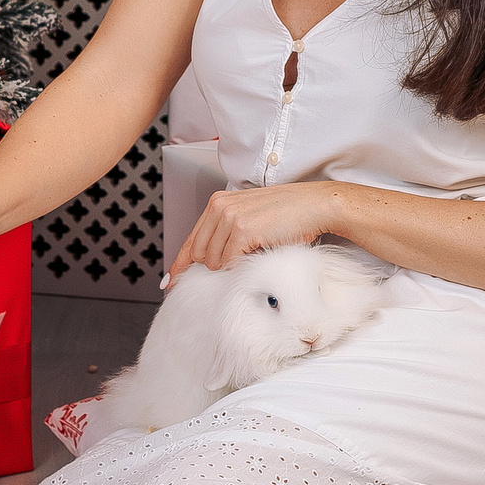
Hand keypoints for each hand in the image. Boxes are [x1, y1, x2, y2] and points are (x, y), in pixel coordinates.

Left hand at [168, 182, 341, 280]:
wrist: (315, 206)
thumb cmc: (287, 214)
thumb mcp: (249, 218)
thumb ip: (225, 233)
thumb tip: (208, 262)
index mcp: (218, 202)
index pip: (190, 239)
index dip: (179, 264)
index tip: (169, 282)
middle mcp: (219, 207)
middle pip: (197, 254)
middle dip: (209, 268)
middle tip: (231, 270)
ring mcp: (230, 218)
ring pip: (212, 261)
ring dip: (230, 265)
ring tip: (254, 252)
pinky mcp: (243, 230)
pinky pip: (229, 262)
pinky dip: (241, 265)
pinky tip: (259, 251)